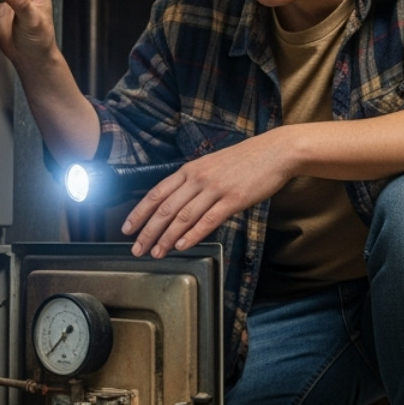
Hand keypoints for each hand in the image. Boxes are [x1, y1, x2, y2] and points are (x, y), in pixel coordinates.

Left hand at [122, 132, 294, 257]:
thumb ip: (195, 182)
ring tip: (156, 252)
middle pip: (165, 209)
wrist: (276, 152)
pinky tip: (182, 246)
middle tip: (137, 249)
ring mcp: (215, 189)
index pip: (156, 193)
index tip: (128, 228)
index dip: (139, 212)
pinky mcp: (233, 199)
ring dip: (166, 238)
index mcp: (190, 170)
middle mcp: (198, 178)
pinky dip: (192, 235)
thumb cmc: (246, 160)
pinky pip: (208, 220)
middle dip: (148, 232)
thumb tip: (179, 204)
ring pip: (183, 217)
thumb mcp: (212, 165)